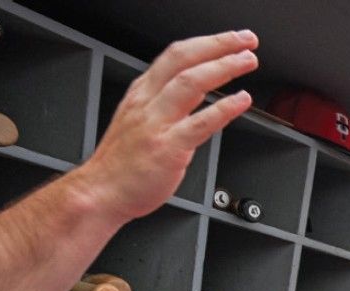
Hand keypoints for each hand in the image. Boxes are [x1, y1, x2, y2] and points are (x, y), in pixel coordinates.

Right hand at [74, 32, 258, 225]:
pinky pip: (200, 123)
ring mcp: (157, 124)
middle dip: (219, 45)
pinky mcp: (168, 149)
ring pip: (191, 83)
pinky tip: (241, 101)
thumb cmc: (123, 164)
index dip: (206, 43)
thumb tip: (196, 93)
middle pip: (184, 60)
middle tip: (247, 40)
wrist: (101, 192)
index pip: (175, 55)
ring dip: (223, 68)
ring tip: (247, 62)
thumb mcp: (139, 121)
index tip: (231, 39)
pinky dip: (224, 108)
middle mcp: (148, 103)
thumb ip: (165, 104)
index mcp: (142, 93)